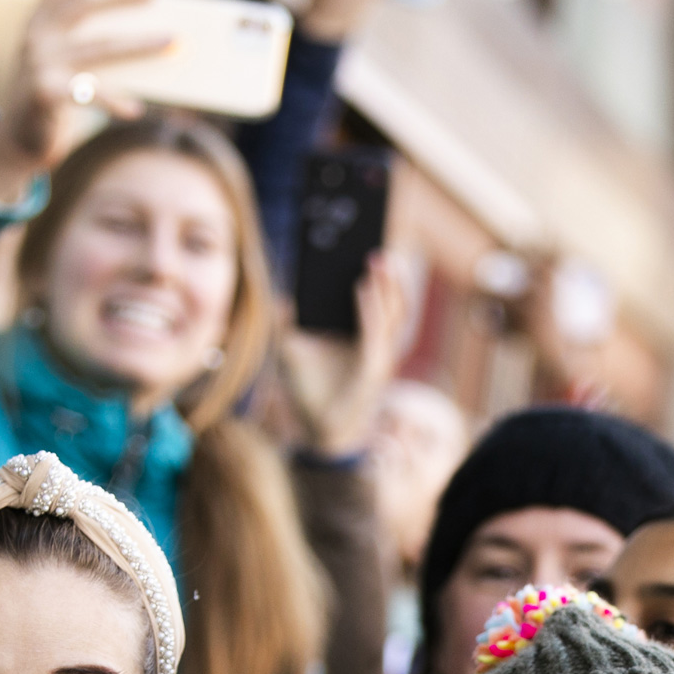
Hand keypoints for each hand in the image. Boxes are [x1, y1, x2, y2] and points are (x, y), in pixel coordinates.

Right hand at [0, 0, 164, 203]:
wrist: (16, 143)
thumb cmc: (51, 101)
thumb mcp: (63, 66)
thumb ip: (89, 46)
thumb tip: (146, 38)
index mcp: (40, 24)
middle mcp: (38, 38)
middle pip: (86, 5)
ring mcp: (39, 64)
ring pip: (100, 48)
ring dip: (141, 44)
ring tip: (172, 43)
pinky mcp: (44, 94)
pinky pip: (88, 94)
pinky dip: (113, 101)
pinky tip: (135, 109)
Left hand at [278, 251, 412, 456]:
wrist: (317, 431)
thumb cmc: (310, 392)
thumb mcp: (293, 349)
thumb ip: (288, 323)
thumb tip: (281, 295)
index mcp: (365, 336)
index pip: (379, 298)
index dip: (381, 273)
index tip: (369, 241)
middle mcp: (378, 344)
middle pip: (392, 301)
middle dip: (389, 274)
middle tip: (376, 241)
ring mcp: (379, 357)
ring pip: (392, 315)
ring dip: (386, 286)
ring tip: (375, 259)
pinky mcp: (373, 370)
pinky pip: (375, 334)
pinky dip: (371, 310)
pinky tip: (362, 287)